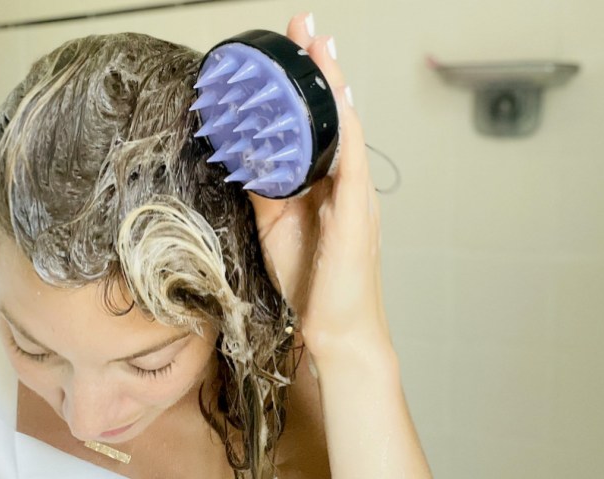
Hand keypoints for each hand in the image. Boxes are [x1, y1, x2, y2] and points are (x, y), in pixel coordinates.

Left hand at [248, 13, 388, 355]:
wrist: (334, 333)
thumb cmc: (313, 285)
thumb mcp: (276, 228)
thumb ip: (267, 192)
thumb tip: (247, 162)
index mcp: (329, 187)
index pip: (319, 126)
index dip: (308, 88)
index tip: (294, 50)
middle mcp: (347, 185)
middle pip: (335, 117)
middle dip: (321, 71)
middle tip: (305, 29)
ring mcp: (356, 197)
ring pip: (345, 130)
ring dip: (331, 86)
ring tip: (318, 47)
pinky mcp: (357, 215)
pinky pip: (350, 163)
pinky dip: (341, 130)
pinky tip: (334, 102)